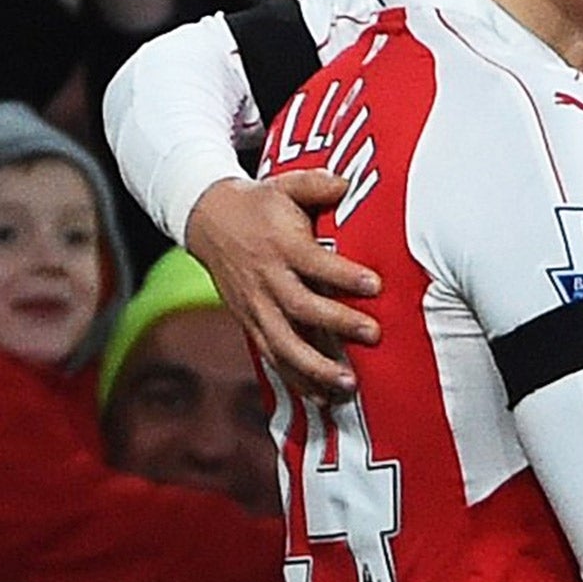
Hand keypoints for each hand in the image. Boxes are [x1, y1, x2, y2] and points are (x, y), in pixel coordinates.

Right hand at [183, 172, 381, 399]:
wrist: (206, 220)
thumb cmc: (259, 203)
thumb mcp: (284, 184)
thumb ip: (316, 184)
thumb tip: (347, 183)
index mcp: (279, 243)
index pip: (313, 262)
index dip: (343, 275)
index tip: (376, 285)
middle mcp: (266, 278)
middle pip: (301, 306)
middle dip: (337, 323)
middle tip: (374, 334)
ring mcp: (255, 305)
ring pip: (283, 342)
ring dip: (316, 366)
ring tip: (348, 384)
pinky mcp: (250, 322)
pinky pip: (272, 356)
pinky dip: (296, 379)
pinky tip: (323, 398)